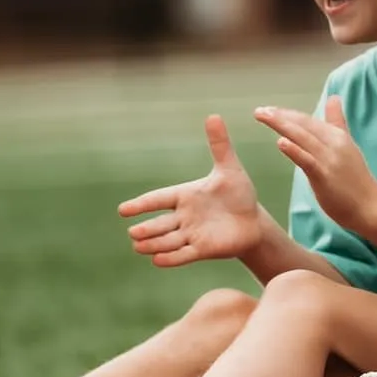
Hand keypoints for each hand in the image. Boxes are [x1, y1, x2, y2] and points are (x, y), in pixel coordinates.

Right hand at [117, 115, 263, 268]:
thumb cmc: (239, 194)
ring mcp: (191, 235)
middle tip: (133, 232)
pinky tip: (157, 261)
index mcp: (185, 196)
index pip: (158, 199)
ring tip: (138, 246)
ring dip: (154, 244)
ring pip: (168, 240)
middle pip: (160, 223)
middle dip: (147, 228)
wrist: (253, 221)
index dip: (141, 205)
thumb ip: (219, 145)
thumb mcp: (230, 169)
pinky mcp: (203, 250)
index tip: (123, 210)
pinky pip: (184, 254)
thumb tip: (213, 115)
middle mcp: (184, 217)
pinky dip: (171, 258)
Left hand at [255, 97, 376, 231]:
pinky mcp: (325, 175)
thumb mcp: (347, 145)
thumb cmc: (356, 179)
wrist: (371, 206)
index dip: (287, 114)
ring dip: (281, 125)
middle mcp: (333, 143)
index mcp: (337, 135)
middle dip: (280, 116)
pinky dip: (294, 150)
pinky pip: (307, 160)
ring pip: (302, 137)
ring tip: (263, 117)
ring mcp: (329, 159)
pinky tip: (280, 142)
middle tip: (259, 111)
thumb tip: (333, 98)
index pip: (307, 120)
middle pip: (303, 124)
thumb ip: (337, 123)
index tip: (269, 110)